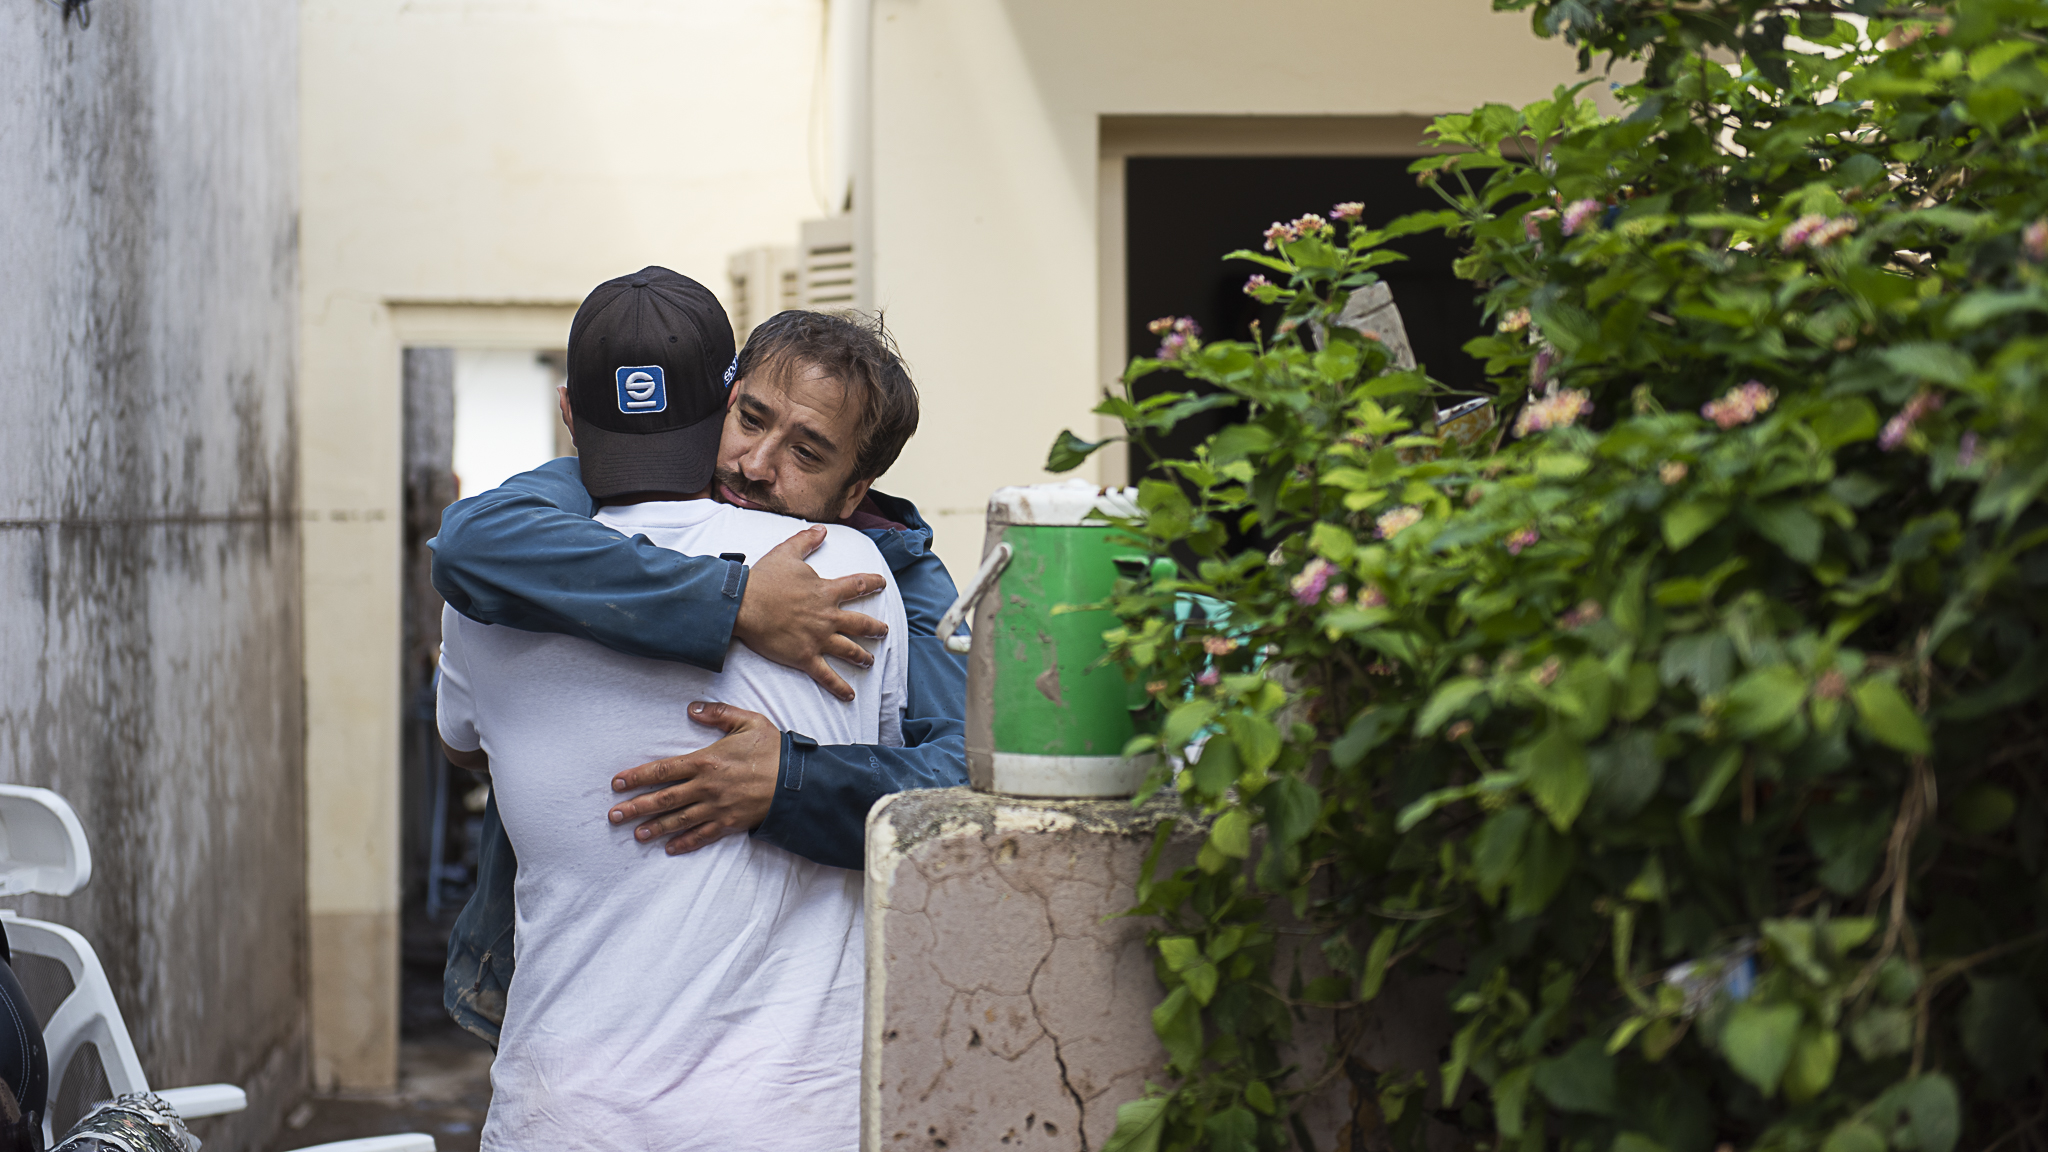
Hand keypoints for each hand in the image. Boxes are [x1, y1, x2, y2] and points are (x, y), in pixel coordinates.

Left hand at [607, 702, 780, 854]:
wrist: (798, 781)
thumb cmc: (773, 750)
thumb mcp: (748, 721)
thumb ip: (718, 713)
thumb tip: (692, 709)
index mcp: (706, 761)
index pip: (663, 770)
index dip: (638, 777)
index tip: (618, 783)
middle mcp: (706, 787)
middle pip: (664, 799)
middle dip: (636, 807)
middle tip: (614, 816)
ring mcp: (717, 808)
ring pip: (678, 820)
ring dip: (654, 828)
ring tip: (635, 834)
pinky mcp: (730, 823)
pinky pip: (703, 835)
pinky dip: (685, 842)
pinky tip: (670, 848)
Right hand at [733, 526, 888, 701]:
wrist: (744, 604)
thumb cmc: (763, 579)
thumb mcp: (787, 553)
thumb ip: (806, 541)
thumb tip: (821, 529)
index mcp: (826, 592)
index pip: (857, 586)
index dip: (872, 583)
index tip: (882, 583)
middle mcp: (828, 616)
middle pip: (861, 624)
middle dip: (875, 628)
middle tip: (884, 631)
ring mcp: (819, 639)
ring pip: (849, 650)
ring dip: (863, 657)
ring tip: (870, 662)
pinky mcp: (805, 657)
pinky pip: (827, 676)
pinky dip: (840, 687)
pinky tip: (850, 695)